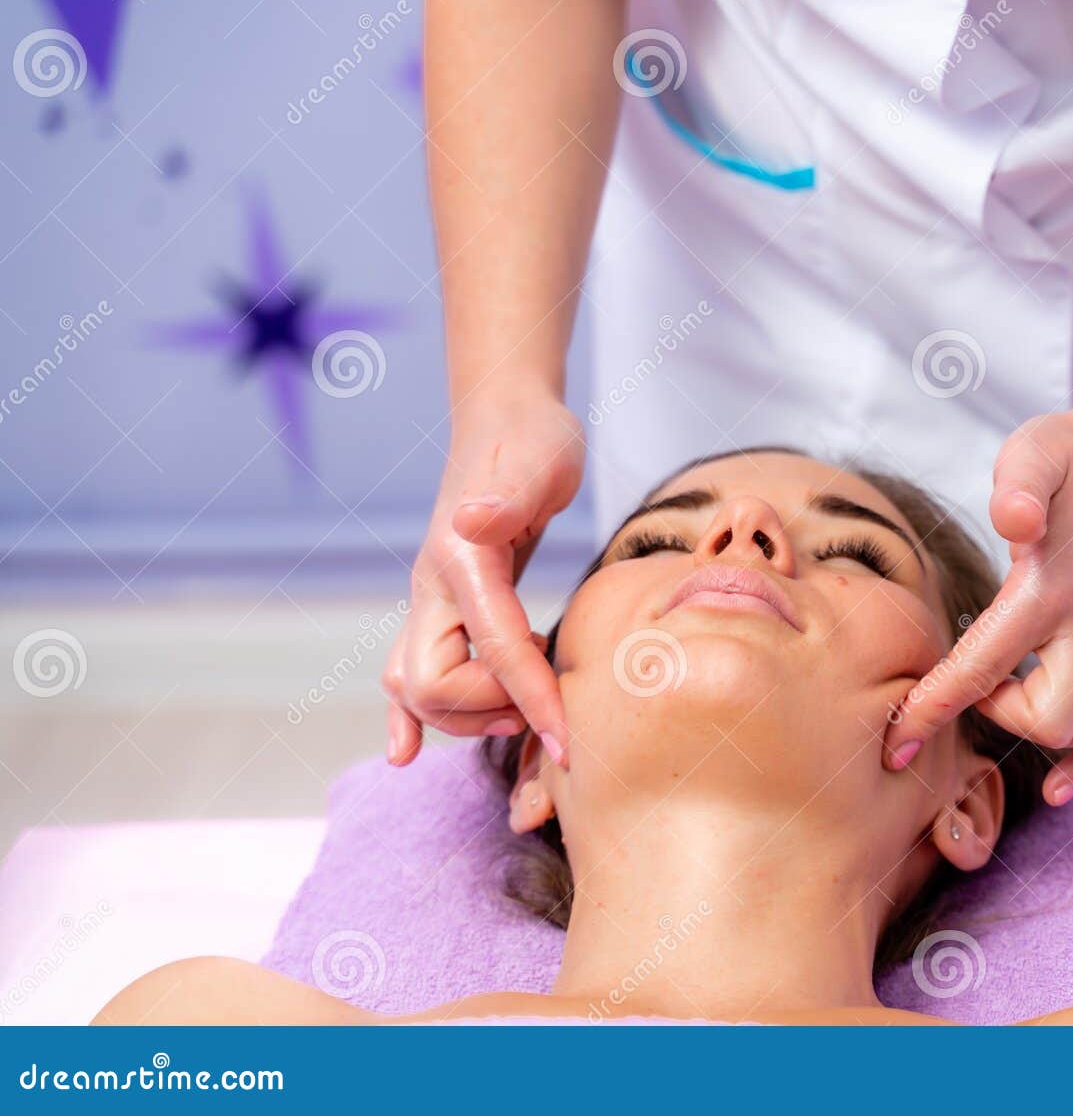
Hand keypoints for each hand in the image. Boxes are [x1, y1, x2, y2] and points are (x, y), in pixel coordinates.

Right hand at [382, 391, 583, 766]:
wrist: (505, 417)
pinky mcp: (441, 609)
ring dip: (467, 718)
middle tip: (547, 706)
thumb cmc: (532, 439)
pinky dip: (407, 716)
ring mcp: (430, 600)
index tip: (569, 742)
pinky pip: (408, 671)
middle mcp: (433, 586)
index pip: (496, 649)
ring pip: (417, 689)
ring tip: (526, 710)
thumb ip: (509, 493)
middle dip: (491, 711)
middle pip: (433, 686)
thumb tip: (476, 522)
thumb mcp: (538, 457)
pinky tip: (404, 752)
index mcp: (462, 557)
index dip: (532, 700)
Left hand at [883, 404, 1072, 804]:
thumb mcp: (1036, 452)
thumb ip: (1019, 484)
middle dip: (1000, 717)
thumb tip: (1014, 520)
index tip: (895, 745)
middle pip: (1048, 718)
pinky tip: (1061, 782)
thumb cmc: (1071, 456)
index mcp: (1053, 589)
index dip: (933, 710)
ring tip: (1008, 703)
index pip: (984, 668)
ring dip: (1046, 736)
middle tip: (974, 681)